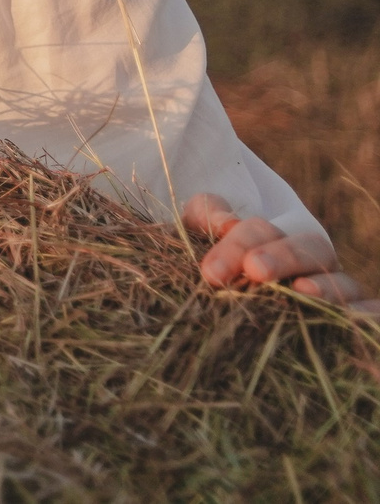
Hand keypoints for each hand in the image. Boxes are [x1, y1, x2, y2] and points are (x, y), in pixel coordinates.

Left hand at [184, 193, 379, 314]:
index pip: (261, 231)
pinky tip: (351, 320)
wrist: (230, 344)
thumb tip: (223, 220)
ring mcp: (338, 296)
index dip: (237, 244)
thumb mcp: (201, 249)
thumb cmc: (215, 282)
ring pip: (346, 284)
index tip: (211, 272)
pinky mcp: (350, 326)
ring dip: (327, 286)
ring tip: (302, 291)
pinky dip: (370, 315)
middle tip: (255, 270)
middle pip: (311, 248)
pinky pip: (374, 315)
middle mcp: (312, 267)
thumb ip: (203, 220)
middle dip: (284, 255)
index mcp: (274, 243)